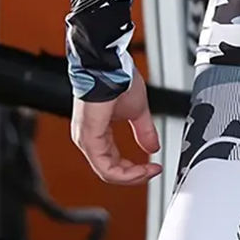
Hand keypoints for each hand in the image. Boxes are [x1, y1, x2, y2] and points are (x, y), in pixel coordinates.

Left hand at [71, 70, 161, 185]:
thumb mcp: (137, 111)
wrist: (109, 62)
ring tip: (149, 171)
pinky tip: (141, 169)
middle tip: (153, 172)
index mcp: (96, 131)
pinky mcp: (89, 137)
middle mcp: (87, 138)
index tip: (154, 167)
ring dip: (132, 177)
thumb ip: (144, 131)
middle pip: (110, 172)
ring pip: (107, 173)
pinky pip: (105, 167)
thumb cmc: (117, 77)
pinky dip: (125, 173)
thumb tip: (153, 147)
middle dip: (135, 176)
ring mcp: (86, 138)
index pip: (112, 163)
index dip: (135, 170)